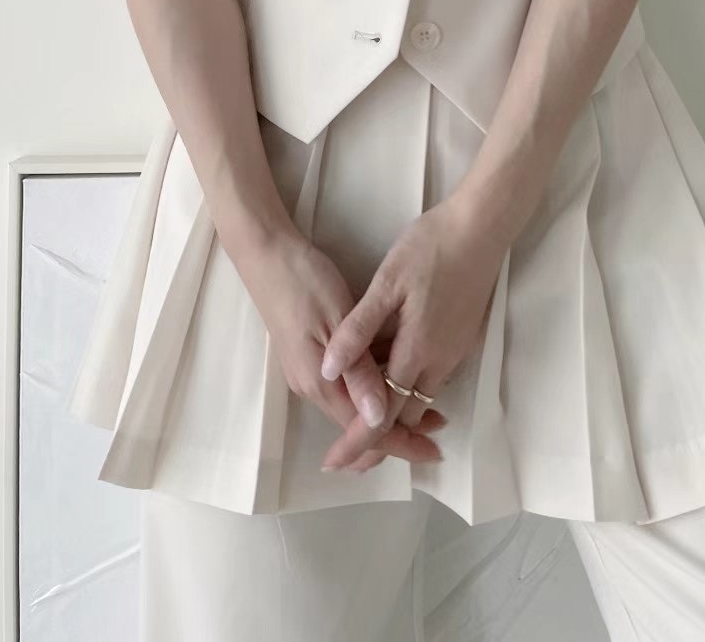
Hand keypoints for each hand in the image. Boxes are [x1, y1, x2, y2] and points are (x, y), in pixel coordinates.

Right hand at [237, 230, 446, 466]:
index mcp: (320, 384)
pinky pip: (346, 387)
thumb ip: (358, 371)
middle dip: (398, 432)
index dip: (402, 442)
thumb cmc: (304, 282)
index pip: (366, 430)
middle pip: (360, 424)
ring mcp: (309, 372)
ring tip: (425, 407)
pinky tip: (394, 379)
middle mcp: (313, 387)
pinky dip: (373, 392)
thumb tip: (382, 417)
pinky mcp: (310, 355)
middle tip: (439, 425)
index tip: (435, 449)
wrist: (266, 253)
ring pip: (354, 406)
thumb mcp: (336, 321)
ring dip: (388, 412)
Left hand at [316, 196, 508, 472]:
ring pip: (419, 400)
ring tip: (361, 425)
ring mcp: (453, 352)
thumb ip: (358, 330)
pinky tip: (389, 378)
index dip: (357, 443)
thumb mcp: (386, 284)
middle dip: (376, 442)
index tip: (334, 465)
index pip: (382, 416)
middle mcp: (438, 362)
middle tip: (345, 458)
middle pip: (404, 419)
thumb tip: (329, 371)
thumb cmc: (430, 248)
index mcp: (416, 352)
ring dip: (393, 417)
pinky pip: (429, 380)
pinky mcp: (460, 339)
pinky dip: (408, 393)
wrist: (482, 228)